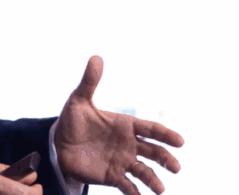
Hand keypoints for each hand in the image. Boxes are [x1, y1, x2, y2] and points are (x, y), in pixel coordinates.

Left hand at [55, 56, 184, 194]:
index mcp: (125, 125)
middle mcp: (129, 144)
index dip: (165, 134)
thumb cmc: (73, 120)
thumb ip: (90, 82)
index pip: (150, 129)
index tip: (180, 141)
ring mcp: (122, 161)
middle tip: (176, 167)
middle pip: (153, 151)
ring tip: (160, 189)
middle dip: (166, 159)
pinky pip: (127, 186)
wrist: (58, 144)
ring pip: (143, 171)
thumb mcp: (79, 100)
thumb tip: (96, 57)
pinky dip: (135, 192)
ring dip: (153, 180)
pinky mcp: (112, 176)